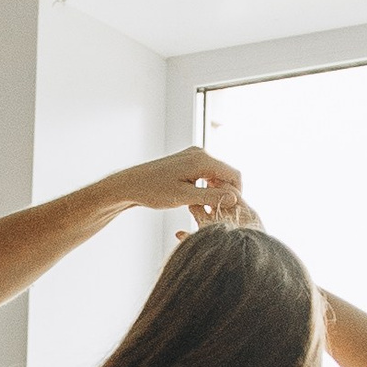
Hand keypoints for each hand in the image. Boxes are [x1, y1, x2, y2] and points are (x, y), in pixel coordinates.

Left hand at [110, 145, 243, 226]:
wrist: (130, 184)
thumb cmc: (153, 191)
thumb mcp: (184, 197)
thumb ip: (210, 197)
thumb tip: (234, 198)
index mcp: (202, 159)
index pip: (233, 175)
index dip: (237, 194)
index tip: (231, 211)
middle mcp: (200, 153)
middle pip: (227, 173)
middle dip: (227, 192)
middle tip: (219, 213)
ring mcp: (194, 156)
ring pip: (217, 174)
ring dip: (217, 191)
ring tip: (208, 209)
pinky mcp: (188, 161)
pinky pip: (207, 173)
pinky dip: (208, 186)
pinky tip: (199, 201)